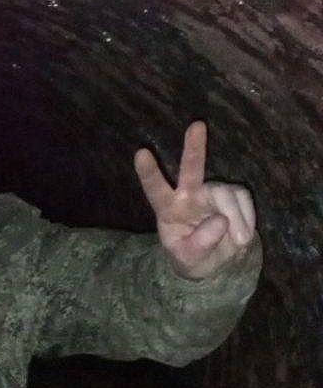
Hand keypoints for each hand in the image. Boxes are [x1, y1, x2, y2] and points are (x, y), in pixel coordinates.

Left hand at [134, 121, 255, 279]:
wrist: (214, 262)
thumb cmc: (192, 258)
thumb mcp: (189, 260)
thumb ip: (200, 243)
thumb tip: (221, 220)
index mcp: (167, 209)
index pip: (155, 189)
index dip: (149, 173)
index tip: (140, 153)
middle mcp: (188, 195)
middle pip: (191, 169)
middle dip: (193, 147)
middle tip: (196, 125)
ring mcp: (210, 192)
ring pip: (225, 193)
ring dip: (236, 216)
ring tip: (239, 240)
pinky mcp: (231, 194)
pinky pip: (242, 199)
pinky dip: (247, 217)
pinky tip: (244, 234)